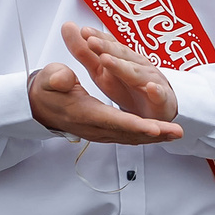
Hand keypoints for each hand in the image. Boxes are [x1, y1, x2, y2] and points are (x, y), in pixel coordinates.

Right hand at [28, 23, 185, 145]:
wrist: (37, 105)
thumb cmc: (45, 88)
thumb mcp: (47, 78)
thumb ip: (56, 78)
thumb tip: (62, 78)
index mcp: (85, 113)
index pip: (114, 121)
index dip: (136, 125)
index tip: (156, 128)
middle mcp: (94, 127)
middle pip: (128, 133)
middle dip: (154, 134)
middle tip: (177, 132)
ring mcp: (98, 131)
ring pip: (130, 136)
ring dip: (154, 137)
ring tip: (176, 133)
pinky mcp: (101, 130)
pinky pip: (126, 135)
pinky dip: (144, 135)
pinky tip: (160, 134)